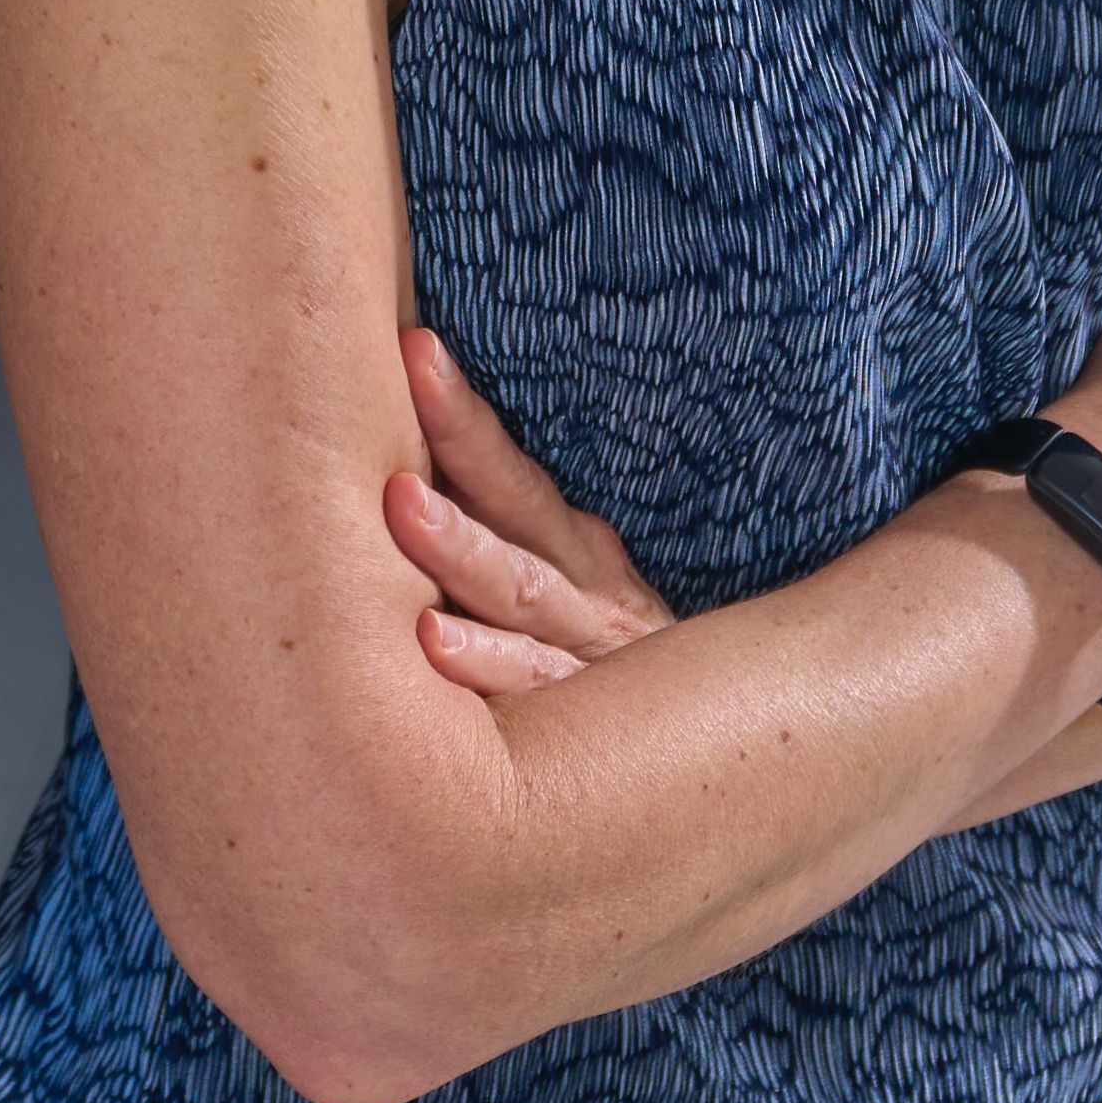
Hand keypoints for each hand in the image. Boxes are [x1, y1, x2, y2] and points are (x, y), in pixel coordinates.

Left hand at [386, 326, 674, 698]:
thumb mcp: (571, 602)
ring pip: (518, 588)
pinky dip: (485, 661)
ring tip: (403, 503)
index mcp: (573, 553)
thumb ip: (506, 549)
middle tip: (410, 373)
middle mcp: (580, 591)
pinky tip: (431, 644)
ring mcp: (583, 654)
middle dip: (459, 436)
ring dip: (458, 544)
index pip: (509, 470)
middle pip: (513, 504)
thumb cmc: (597, 681)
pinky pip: (530, 685)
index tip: (411, 344)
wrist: (702, 758)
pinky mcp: (582, 723)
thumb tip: (399, 480)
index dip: (460, 412)